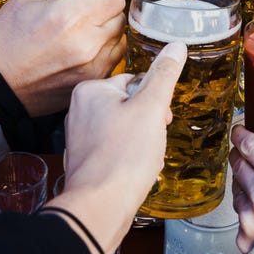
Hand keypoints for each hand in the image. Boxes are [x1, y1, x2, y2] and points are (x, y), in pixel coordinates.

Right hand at [0, 0, 126, 116]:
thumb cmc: (8, 37)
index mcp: (73, 18)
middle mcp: (89, 44)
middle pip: (118, 14)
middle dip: (100, 9)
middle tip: (72, 15)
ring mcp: (95, 67)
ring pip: (119, 36)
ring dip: (103, 30)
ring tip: (74, 34)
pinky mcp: (95, 81)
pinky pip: (113, 57)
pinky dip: (101, 50)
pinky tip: (76, 50)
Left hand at [48, 42, 185, 253]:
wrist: (99, 207)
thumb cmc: (123, 157)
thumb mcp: (151, 109)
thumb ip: (164, 75)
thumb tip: (176, 46)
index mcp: (90, 90)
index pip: (134, 81)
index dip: (155, 101)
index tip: (160, 118)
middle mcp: (78, 110)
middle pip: (129, 105)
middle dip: (148, 123)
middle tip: (152, 141)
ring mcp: (80, 137)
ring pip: (124, 128)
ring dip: (141, 142)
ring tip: (143, 158)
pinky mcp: (85, 160)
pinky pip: (114, 149)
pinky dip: (128, 158)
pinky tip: (135, 171)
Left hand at [229, 126, 253, 253]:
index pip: (250, 146)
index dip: (240, 136)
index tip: (238, 132)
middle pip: (238, 165)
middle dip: (240, 158)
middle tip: (245, 157)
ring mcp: (250, 218)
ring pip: (237, 192)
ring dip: (245, 188)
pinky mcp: (244, 239)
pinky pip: (239, 219)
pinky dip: (249, 216)